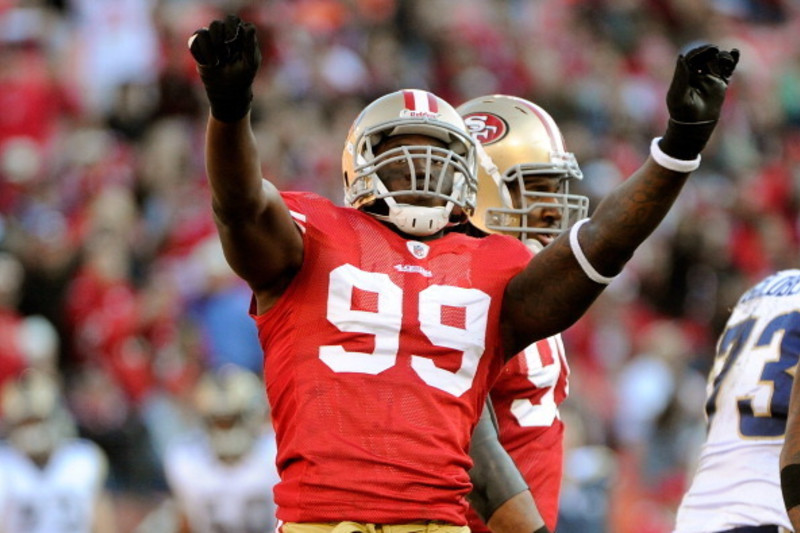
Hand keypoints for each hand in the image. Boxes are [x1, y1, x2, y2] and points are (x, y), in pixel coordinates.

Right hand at [189, 15, 260, 122]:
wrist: (227, 92)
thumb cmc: (243, 76)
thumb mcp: (251, 62)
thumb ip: (250, 44)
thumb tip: (250, 27)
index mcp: (238, 34)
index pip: (232, 20)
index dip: (231, 27)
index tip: (231, 40)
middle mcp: (223, 34)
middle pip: (216, 24)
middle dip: (219, 38)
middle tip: (226, 54)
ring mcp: (209, 41)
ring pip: (202, 33)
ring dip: (210, 49)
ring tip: (218, 62)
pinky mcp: (198, 49)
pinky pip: (193, 43)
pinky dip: (201, 54)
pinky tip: (209, 64)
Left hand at [659, 44, 739, 159]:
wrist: (695, 124)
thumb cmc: (682, 111)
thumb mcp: (678, 94)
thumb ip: (680, 75)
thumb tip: (681, 55)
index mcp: (685, 73)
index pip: (693, 57)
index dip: (700, 51)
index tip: (709, 49)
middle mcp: (698, 73)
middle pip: (706, 56)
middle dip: (711, 52)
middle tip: (715, 51)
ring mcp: (710, 77)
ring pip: (718, 61)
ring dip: (722, 57)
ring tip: (725, 60)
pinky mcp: (721, 83)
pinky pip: (728, 70)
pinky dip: (732, 60)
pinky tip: (735, 52)